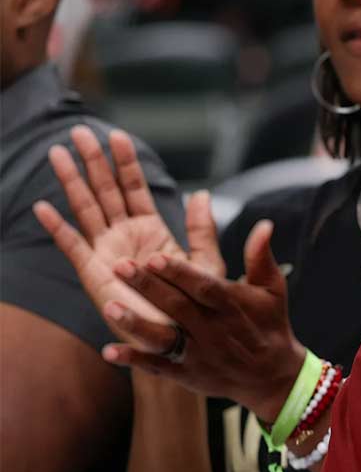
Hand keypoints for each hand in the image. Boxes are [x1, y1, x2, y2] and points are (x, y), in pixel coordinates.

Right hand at [31, 127, 215, 350]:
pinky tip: (42, 207)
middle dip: (93, 161)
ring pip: (86, 209)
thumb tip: (201, 193)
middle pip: (106, 191)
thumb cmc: (197, 306)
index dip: (126, 163)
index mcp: (151, 231)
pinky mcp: (93, 274)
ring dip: (72, 182)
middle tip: (79, 131)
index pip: (135, 188)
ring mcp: (106, 252)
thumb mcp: (206, 262)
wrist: (183, 340)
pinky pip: (73, 246)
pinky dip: (58, 227)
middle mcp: (124, 237)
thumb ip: (202, 229)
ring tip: (58, 153)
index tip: (119, 135)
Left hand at [104, 219, 304, 422]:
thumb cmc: (270, 324)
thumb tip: (264, 224)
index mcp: (231, 305)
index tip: (155, 257)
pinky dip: (134, 360)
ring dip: (136, 324)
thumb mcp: (273, 288)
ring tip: (109, 306)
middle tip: (120, 266)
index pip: (203, 286)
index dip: (179, 273)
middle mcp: (212, 329)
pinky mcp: (186, 373)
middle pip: (177, 306)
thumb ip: (261, 256)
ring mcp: (198, 353)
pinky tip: (109, 352)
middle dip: (148, 286)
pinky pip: (157, 366)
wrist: (272, 375)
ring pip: (164, 337)